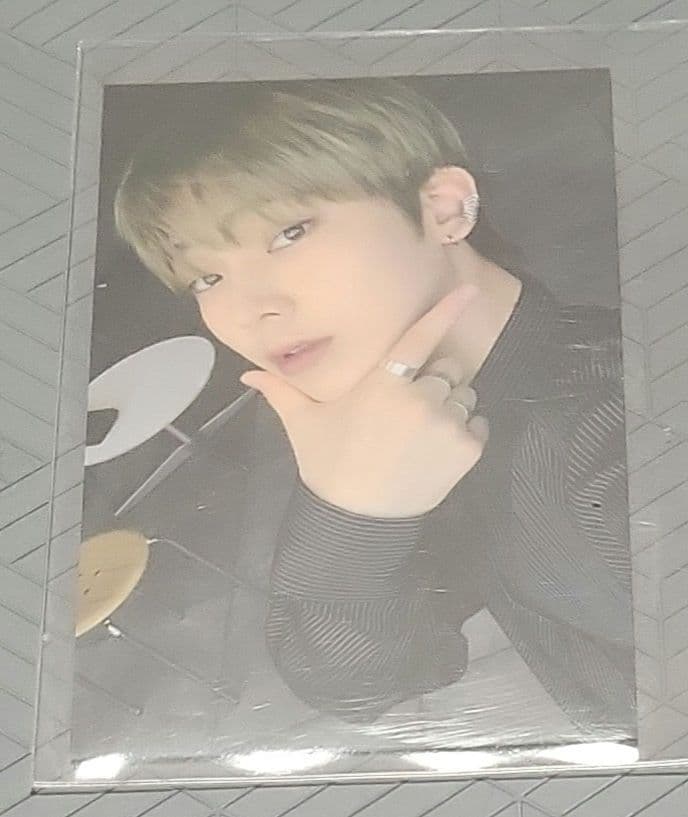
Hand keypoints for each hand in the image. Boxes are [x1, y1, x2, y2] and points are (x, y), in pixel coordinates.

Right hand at [240, 285, 489, 517]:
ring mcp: (446, 424)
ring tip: (421, 432)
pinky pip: (478, 424)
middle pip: (447, 368)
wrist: (355, 520)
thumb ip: (281, 391)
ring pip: (465, 396)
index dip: (445, 311)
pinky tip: (436, 449)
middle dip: (434, 380)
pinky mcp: (467, 450)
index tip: (467, 290)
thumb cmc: (328, 464)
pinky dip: (464, 432)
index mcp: (382, 383)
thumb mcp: (303, 423)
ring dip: (450, 406)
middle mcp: (419, 398)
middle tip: (409, 407)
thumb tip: (246, 373)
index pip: (419, 337)